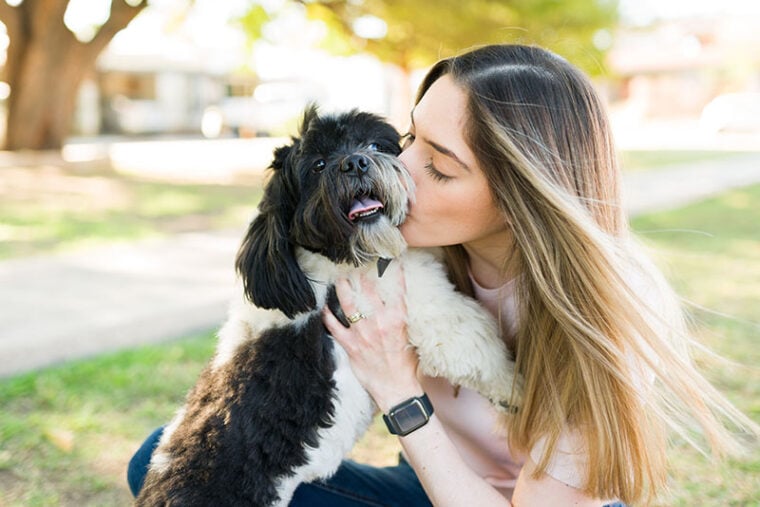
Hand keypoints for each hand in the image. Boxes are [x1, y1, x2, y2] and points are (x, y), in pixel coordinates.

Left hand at [322, 266, 422, 412]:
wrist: (397, 388)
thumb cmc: (406, 365)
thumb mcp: (411, 337)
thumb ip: (402, 320)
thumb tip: (397, 305)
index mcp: (398, 319)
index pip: (396, 288)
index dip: (392, 271)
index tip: (388, 260)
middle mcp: (380, 322)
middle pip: (368, 291)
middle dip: (361, 276)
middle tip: (356, 266)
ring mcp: (363, 333)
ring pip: (349, 304)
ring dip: (343, 289)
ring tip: (340, 279)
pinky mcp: (351, 345)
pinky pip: (335, 327)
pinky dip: (327, 317)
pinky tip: (324, 308)